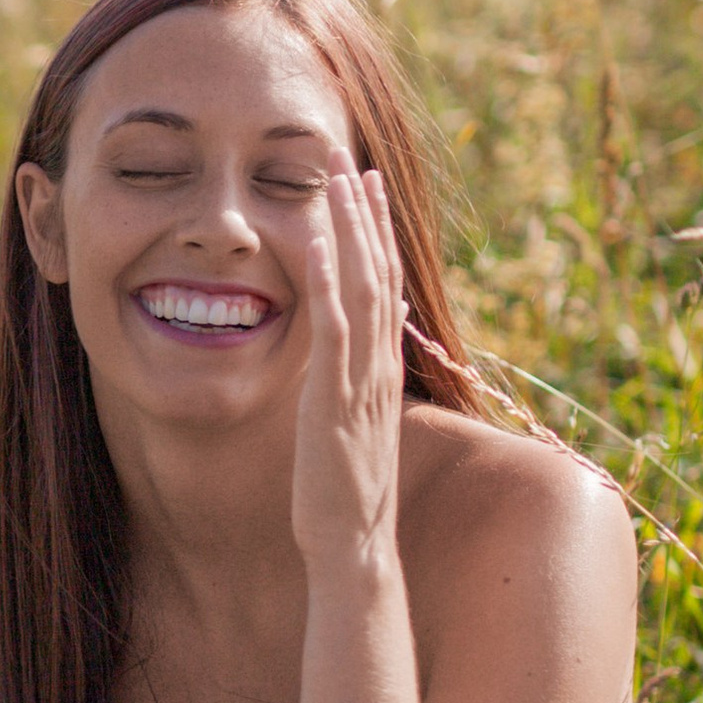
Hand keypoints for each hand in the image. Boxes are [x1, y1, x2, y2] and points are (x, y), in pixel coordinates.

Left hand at [292, 158, 406, 569]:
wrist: (354, 544)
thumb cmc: (345, 490)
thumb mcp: (356, 417)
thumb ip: (365, 369)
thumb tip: (379, 324)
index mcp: (382, 367)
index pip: (387, 283)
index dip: (378, 231)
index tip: (367, 183)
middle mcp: (379, 364)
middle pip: (381, 272)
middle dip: (365, 213)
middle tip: (352, 158)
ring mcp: (361, 379)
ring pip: (364, 288)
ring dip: (351, 230)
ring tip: (338, 178)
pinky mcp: (334, 398)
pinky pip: (332, 329)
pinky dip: (327, 279)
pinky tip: (316, 239)